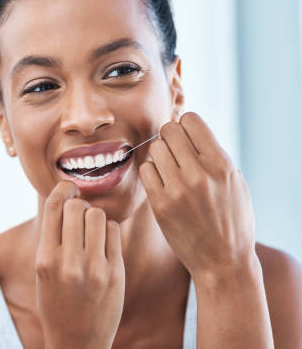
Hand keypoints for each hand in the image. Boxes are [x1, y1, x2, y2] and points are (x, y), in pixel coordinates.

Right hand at [36, 180, 124, 348]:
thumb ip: (51, 238)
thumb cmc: (56, 301)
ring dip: (94, 217)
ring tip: (92, 231)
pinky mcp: (115, 273)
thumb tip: (66, 198)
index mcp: (44, 259)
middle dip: (79, 204)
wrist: (76, 341)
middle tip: (80, 213)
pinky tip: (103, 243)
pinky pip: (114, 232)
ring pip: (98, 216)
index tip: (68, 188)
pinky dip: (108, 231)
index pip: (53, 207)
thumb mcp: (42, 271)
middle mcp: (68, 262)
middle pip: (77, 207)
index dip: (62, 190)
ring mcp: (93, 268)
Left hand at [139, 112, 256, 281]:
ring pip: (155, 149)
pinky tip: (161, 183)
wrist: (223, 260)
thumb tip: (191, 132)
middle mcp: (200, 173)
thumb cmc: (231, 219)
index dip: (186, 126)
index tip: (187, 138)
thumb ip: (214, 156)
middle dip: (170, 138)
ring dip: (160, 156)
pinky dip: (152, 173)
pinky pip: (146, 170)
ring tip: (169, 170)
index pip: (191, 120)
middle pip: (169, 130)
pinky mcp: (161, 204)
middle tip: (175, 153)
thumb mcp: (234, 183)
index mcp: (221, 164)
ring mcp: (178, 189)